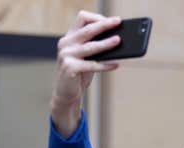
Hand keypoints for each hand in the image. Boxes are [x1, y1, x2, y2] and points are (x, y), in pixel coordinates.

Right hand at [51, 11, 121, 136]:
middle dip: (104, 25)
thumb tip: (117, 40)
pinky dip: (105, 65)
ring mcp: (66, 55)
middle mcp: (65, 44)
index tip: (111, 21)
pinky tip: (115, 64)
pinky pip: (91, 65)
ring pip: (90, 46)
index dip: (97, 18)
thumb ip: (95, 47)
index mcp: (69, 38)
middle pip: (87, 29)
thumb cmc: (78, 74)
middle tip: (118, 22)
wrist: (65, 94)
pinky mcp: (69, 68)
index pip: (82, 19)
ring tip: (118, 41)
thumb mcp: (86, 58)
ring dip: (106, 43)